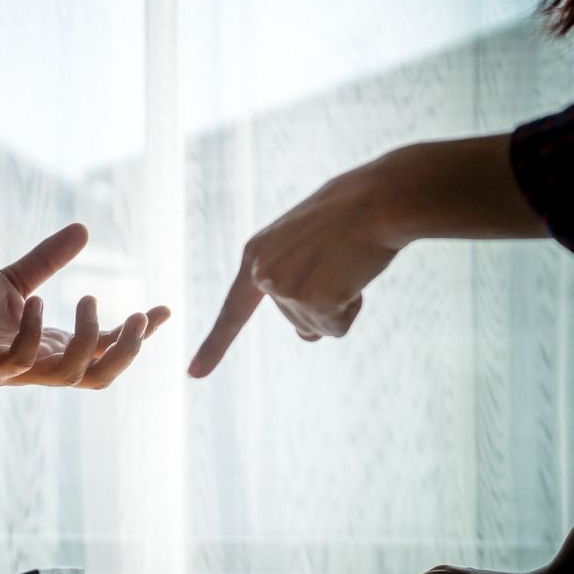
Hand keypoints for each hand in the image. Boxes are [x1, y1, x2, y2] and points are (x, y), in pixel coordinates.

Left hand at [0, 223, 170, 387]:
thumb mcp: (15, 281)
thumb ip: (48, 261)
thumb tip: (83, 229)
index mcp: (53, 348)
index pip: (107, 350)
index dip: (139, 334)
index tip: (164, 309)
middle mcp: (41, 365)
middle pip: (101, 376)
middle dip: (127, 351)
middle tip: (138, 316)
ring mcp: (15, 372)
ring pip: (70, 375)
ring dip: (90, 341)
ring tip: (91, 298)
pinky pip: (19, 362)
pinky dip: (33, 335)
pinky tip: (37, 303)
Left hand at [189, 136, 542, 376]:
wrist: (378, 200)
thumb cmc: (350, 218)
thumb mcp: (310, 249)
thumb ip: (296, 287)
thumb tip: (305, 336)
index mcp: (256, 254)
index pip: (233, 309)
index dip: (214, 345)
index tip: (194, 374)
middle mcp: (262, 272)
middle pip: (294, 317)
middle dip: (324, 299)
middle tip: (340, 259)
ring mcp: (285, 288)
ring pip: (316, 327)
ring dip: (340, 304)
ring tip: (348, 263)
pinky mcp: (312, 300)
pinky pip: (336, 328)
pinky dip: (352, 309)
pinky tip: (355, 275)